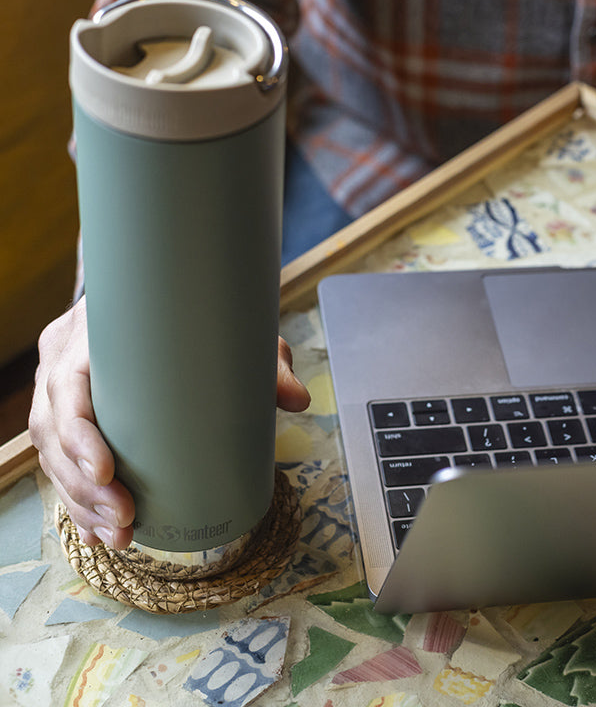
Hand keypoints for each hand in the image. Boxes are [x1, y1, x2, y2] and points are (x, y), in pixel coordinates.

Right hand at [28, 297, 310, 548]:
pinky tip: (97, 532)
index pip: (66, 383)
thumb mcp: (230, 332)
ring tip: (119, 534)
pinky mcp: (75, 418)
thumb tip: (298, 400)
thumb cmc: (194, 317)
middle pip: (54, 430)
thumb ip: (264, 362)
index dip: (77, 432)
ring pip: (53, 455)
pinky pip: (62, 462)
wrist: (163, 305)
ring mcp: (65, 391)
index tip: (107, 470)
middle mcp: (66, 361)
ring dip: (81, 502)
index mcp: (93, 334)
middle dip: (83, 485)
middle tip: (124, 519)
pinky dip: (77, 500)